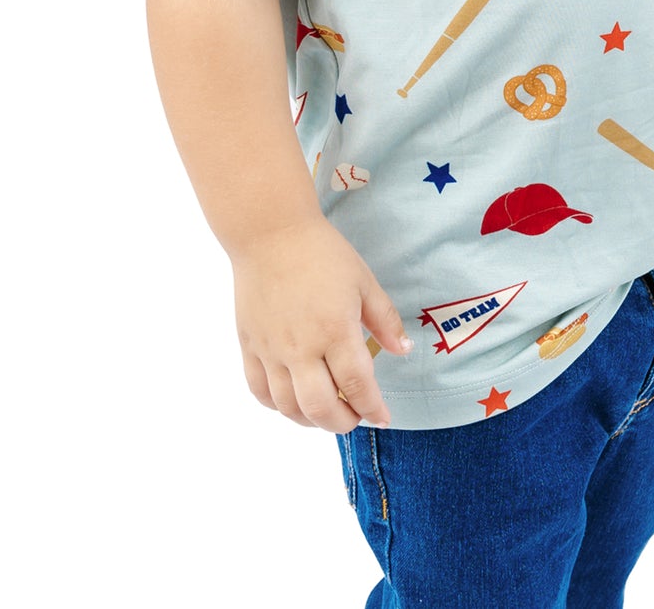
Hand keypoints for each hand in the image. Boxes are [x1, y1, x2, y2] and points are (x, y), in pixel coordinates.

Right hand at [230, 216, 412, 430]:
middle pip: (321, 408)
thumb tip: (403, 350)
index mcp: (335, 330)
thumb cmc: (322, 252)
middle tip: (355, 417)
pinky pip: (259, 390)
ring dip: (311, 420)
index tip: (383, 417)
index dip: (373, 409)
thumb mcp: (363, 280)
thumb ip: (384, 319)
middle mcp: (301, 348)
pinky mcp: (250, 345)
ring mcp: (271, 350)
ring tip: (327, 411)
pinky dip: (277, 405)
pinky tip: (292, 399)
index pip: (358, 386)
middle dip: (343, 423)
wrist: (270, 232)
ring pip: (288, 407)